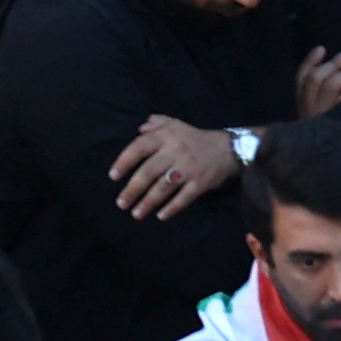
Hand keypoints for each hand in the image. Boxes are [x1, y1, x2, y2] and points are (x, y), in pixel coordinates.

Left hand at [110, 114, 241, 218]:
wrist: (228, 149)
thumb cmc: (194, 138)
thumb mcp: (175, 124)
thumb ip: (156, 123)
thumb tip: (139, 129)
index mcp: (164, 137)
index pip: (139, 148)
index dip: (124, 162)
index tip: (112, 176)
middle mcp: (174, 153)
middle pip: (148, 172)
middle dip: (132, 189)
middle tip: (120, 203)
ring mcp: (188, 169)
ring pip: (163, 188)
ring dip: (148, 202)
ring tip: (135, 214)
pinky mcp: (201, 183)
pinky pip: (184, 198)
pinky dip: (172, 208)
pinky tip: (161, 216)